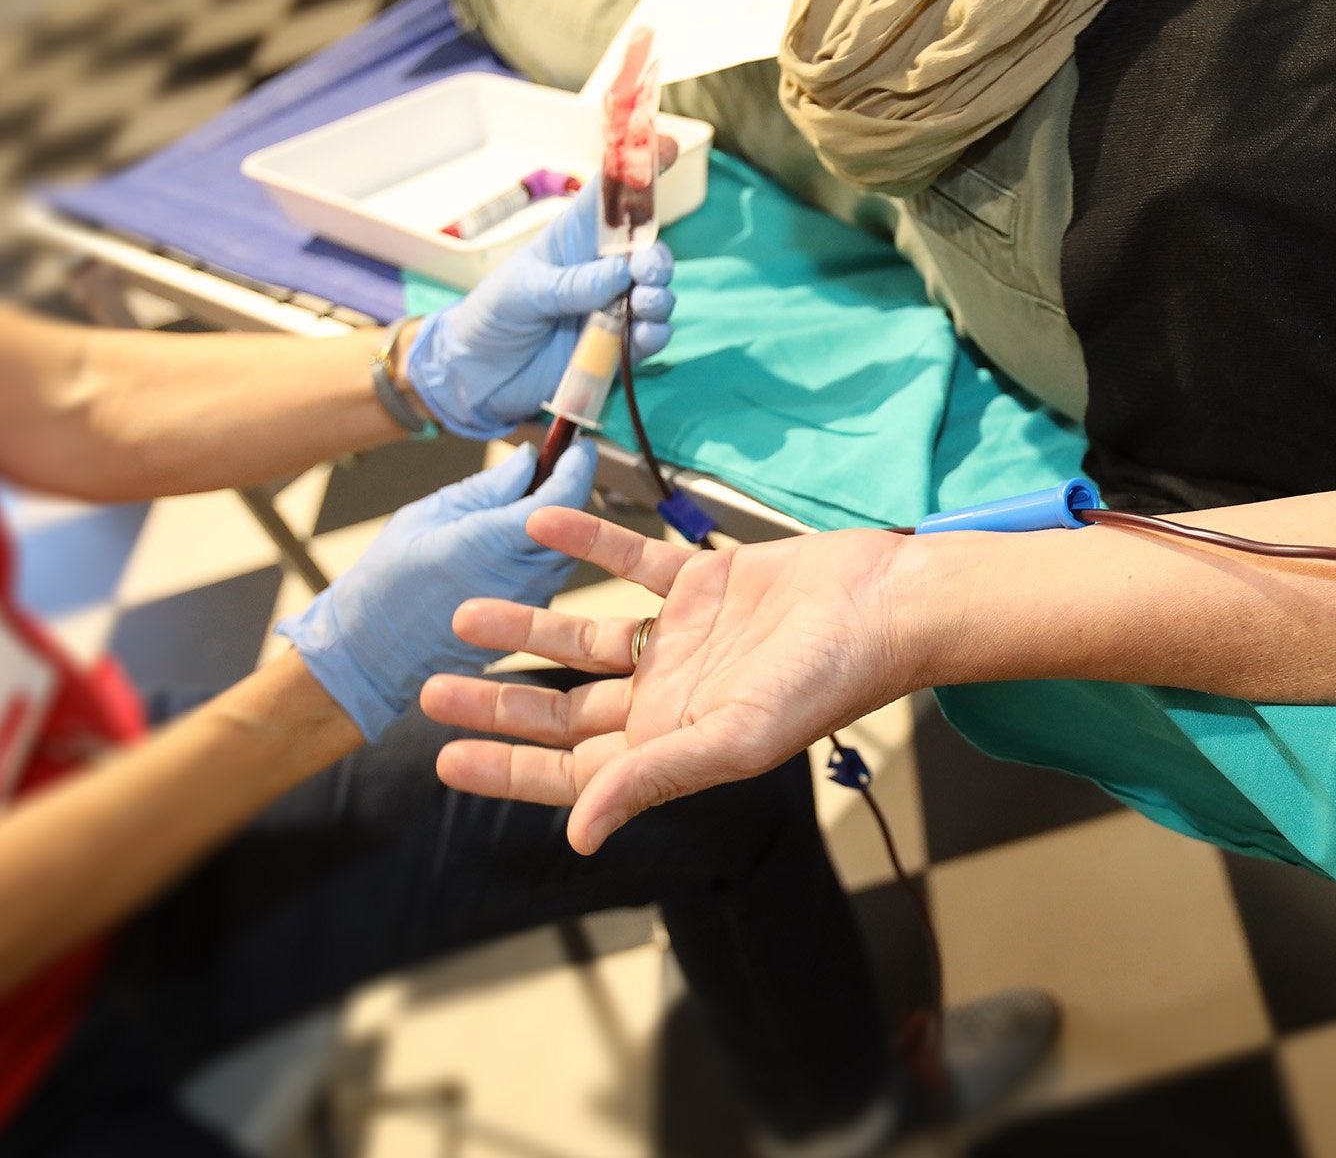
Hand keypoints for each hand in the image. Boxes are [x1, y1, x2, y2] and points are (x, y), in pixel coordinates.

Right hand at [279, 442, 596, 739]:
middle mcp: (519, 577)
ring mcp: (527, 604)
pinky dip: (541, 550)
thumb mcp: (430, 516)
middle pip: (572, 523)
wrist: (371, 654)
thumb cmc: (386, 583)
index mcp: (490, 544)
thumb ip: (488, 488)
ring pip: (563, 550)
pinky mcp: (526, 622)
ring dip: (557, 521)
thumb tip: (529, 458)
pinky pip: (548, 574)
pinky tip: (517, 539)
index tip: (578, 443)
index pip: (560, 498)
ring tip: (530, 498)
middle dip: (568, 489)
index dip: (575, 466)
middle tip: (556, 461)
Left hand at [404, 184, 677, 439]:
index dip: (641, 171)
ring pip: (657, 293)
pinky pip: (652, 336)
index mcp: (575, 239)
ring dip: (659, 296)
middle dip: (658, 257)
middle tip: (647, 271)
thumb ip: (572, 283)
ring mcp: (613, 308)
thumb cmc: (493, 316)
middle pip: (648, 251)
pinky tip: (644, 334)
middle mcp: (601, 270)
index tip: (668, 146)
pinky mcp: (618, 347)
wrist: (477, 375)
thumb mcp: (523, 291)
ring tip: (642, 305)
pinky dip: (655, 333)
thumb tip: (622, 273)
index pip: (612, 197)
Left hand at [422, 509, 916, 852]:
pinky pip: (629, 563)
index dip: (508, 766)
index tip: (446, 755)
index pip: (573, 769)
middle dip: (497, 700)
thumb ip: (652, 779)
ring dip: (526, 624)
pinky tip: (540, 520)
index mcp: (674, 744)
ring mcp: (685, 637)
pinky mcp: (704, 581)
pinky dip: (585, 541)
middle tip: (429, 686)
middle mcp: (671, 696)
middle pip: (564, 706)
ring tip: (467, 612)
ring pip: (584, 637)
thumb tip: (579, 835)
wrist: (886, 603)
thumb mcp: (734, 739)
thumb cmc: (827, 680)